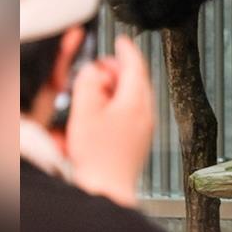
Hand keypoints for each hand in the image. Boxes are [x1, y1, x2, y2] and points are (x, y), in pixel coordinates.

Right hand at [67, 36, 153, 207]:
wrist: (107, 190)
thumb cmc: (98, 158)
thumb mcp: (86, 113)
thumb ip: (89, 85)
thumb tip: (94, 71)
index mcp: (136, 103)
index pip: (136, 67)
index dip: (127, 51)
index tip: (122, 41)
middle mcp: (146, 114)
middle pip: (137, 81)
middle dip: (119, 70)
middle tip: (101, 67)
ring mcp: (145, 128)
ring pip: (134, 97)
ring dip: (117, 88)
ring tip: (97, 90)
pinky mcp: (139, 141)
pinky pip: (132, 113)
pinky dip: (118, 104)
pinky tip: (102, 112)